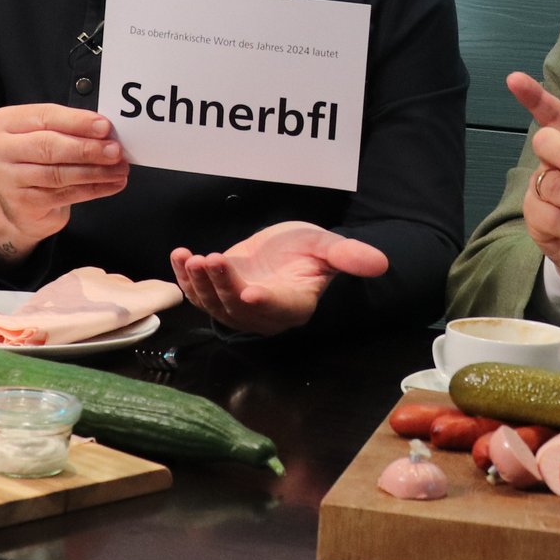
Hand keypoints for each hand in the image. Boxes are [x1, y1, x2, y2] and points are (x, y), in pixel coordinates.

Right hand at [0, 104, 128, 259]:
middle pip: (49, 146)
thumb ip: (67, 129)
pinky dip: (92, 189)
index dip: (78, 122)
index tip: (105, 127)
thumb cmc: (34, 158)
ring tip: (120, 169)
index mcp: (3, 122)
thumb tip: (105, 131)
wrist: (15, 201)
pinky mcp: (20, 203)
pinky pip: (63, 195)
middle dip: (87, 148)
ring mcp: (6, 178)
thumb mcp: (42, 135)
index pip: (45, 116)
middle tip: (116, 151)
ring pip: (58, 173)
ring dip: (95, 171)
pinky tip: (111, 185)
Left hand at [169, 221, 389, 335]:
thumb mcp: (329, 246)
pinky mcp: (218, 296)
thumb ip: (349, 256)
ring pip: (215, 304)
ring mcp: (238, 307)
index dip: (264, 302)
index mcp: (294, 304)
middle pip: (240, 308)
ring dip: (200, 283)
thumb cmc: (310, 250)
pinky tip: (179, 255)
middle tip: (210, 259)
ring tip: (191, 258)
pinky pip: (199, 294)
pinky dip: (185, 278)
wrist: (287, 251)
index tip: (250, 291)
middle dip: (222, 285)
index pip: (279, 308)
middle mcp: (264, 313)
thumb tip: (380, 262)